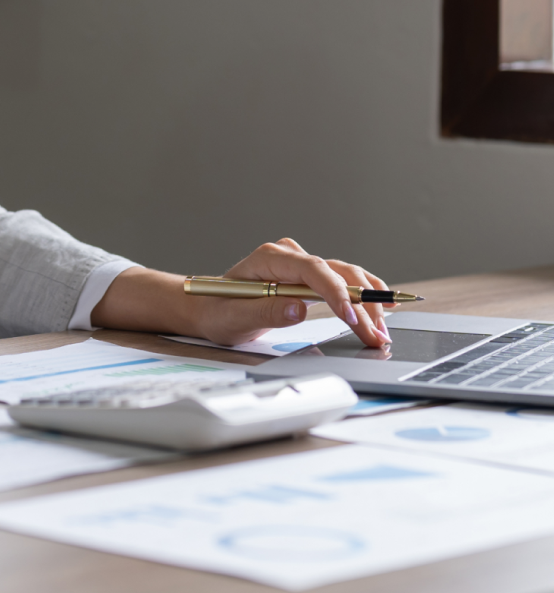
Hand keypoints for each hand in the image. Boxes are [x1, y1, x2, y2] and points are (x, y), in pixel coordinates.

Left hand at [92, 239, 393, 350]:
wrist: (208, 306)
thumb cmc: (217, 311)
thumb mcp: (234, 318)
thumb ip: (264, 313)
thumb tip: (298, 308)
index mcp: (269, 258)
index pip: (312, 270)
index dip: (337, 293)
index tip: (353, 318)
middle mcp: (289, 256)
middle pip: (335, 272)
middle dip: (361, 304)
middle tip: (377, 337)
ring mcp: (300, 264)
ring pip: (344, 275)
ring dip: (368, 301)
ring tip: (384, 329)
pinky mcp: (309, 277)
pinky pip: (342, 281)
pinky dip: (363, 296)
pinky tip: (382, 307)